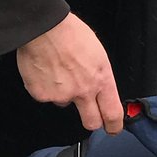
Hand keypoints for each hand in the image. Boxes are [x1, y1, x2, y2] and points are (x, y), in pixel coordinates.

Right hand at [17, 12, 123, 134]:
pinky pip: (45, 96)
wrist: (43, 27)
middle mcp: (84, 91)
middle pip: (91, 122)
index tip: (113, 129)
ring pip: (65, 103)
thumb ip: (99, 76)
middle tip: (89, 114)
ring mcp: (62, 95)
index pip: (113, 113)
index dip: (114, 125)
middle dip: (92, 121)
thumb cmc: (70, 33)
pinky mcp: (42, 94)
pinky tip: (44, 70)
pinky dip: (44, 87)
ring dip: (63, 93)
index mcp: (101, 79)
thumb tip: (98, 87)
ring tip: (58, 71)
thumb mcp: (97, 54)